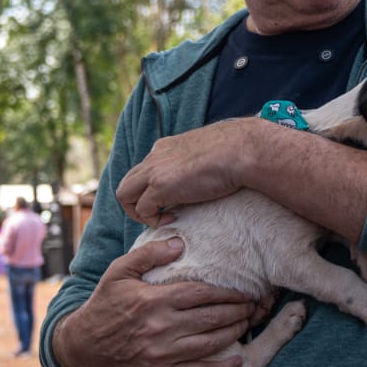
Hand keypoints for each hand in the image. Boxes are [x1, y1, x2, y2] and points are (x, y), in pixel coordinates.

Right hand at [55, 237, 257, 366]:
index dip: (227, 293)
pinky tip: (237, 358)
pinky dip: (220, 366)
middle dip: (238, 311)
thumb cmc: (105, 302)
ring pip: (208, 343)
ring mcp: (161, 352)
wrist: (85, 344)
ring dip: (234, 333)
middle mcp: (160, 327)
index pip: (200, 294)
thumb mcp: (120, 271)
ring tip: (248, 322)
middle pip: (210, 318)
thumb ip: (149, 254)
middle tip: (254, 305)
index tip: (244, 291)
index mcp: (153, 300)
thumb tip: (180, 243)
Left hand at [116, 118, 261, 224]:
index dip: (152, 188)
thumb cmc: (235, 152)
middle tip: (160, 214)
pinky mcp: (160, 186)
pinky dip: (152, 220)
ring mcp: (155, 171)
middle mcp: (155, 156)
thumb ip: (196, 162)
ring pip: (124, 194)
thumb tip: (204, 175)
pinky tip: (173, 220)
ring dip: (138, 212)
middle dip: (137, 201)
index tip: (172, 200)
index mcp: (165, 146)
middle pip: (128, 182)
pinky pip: (141, 209)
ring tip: (161, 219)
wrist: (241, 150)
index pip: (145, 169)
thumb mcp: (208, 153)